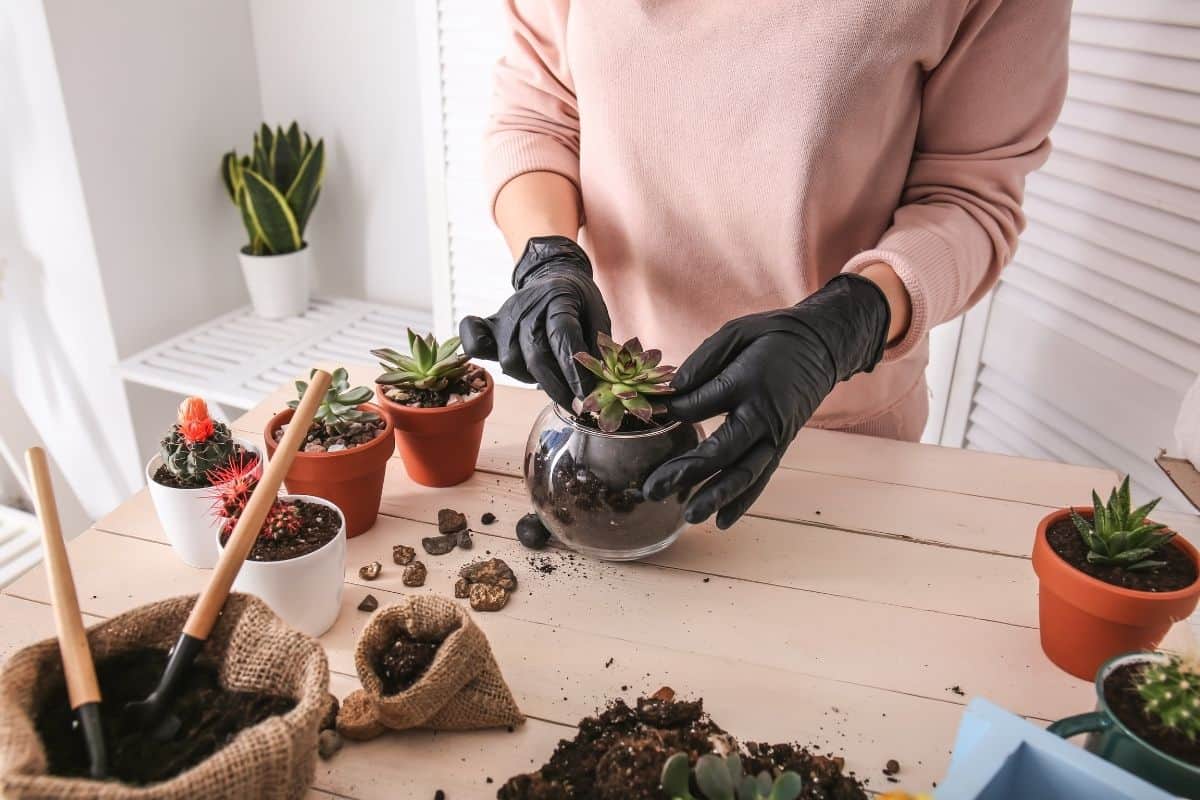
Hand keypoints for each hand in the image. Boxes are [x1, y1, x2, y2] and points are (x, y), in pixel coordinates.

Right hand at [459, 236, 611, 409]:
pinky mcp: (491, 326)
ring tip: (553, 381)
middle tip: (575, 405)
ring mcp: (505, 316)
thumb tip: (598, 385)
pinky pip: (475, 342)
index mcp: (558, 297)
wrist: (552, 274)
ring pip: (511, 361)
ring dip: (533, 379)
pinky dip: (481, 355)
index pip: (563, 337)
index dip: (575, 371)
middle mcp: (527, 306)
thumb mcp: (598, 313)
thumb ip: (597, 346)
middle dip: (557, 387)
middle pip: (535, 355)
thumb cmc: (578, 300)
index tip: (587, 397)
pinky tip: (509, 366)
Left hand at [644, 273, 891, 528]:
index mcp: (750, 381)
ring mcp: (775, 435)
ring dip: (715, 497)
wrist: (822, 347)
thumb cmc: (771, 338)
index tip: (646, 417)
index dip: (674, 411)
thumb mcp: (735, 334)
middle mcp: (764, 415)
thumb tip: (669, 391)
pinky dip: (743, 501)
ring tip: (688, 516)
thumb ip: (702, 362)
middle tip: (652, 490)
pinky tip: (721, 521)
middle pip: (722, 451)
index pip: (703, 403)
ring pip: (745, 473)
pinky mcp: (780, 447)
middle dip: (686, 472)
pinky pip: (761, 478)